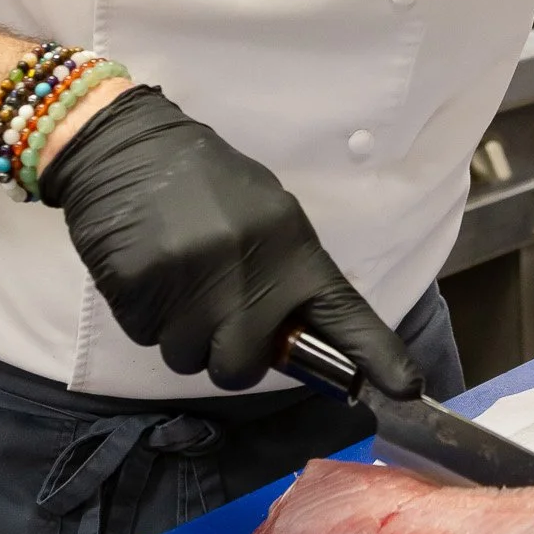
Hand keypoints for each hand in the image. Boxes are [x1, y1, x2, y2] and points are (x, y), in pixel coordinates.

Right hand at [39, 84, 422, 396]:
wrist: (127, 144)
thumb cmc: (203, 182)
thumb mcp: (265, 214)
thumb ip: (286, 275)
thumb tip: (299, 337)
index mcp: (289, 244)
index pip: (341, 310)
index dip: (374, 354)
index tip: (405, 388)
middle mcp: (247, 267)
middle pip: (244, 367)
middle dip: (228, 355)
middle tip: (216, 314)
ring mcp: (192, 280)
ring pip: (190, 359)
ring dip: (183, 335)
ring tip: (179, 281)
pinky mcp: (140, 288)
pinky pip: (148, 338)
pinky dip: (147, 319)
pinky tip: (150, 273)